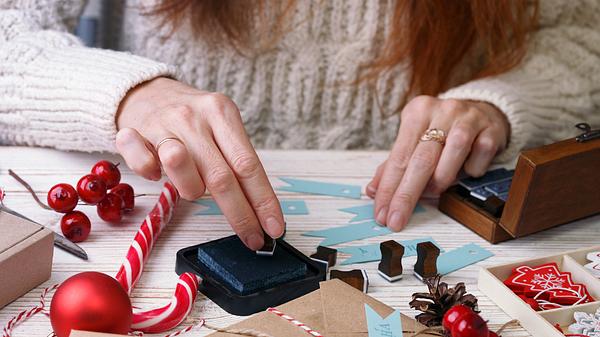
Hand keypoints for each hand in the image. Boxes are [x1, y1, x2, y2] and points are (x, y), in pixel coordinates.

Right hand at [115, 77, 283, 249]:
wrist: (146, 93)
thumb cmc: (192, 120)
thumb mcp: (221, 128)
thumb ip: (236, 162)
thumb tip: (260, 211)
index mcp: (223, 113)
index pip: (248, 165)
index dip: (263, 201)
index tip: (274, 228)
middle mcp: (195, 117)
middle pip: (222, 177)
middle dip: (240, 214)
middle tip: (252, 238)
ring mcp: (163, 124)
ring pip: (183, 172)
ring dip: (191, 190)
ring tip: (191, 184)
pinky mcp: (133, 133)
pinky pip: (144, 165)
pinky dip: (150, 173)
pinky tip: (155, 171)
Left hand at [366, 96, 509, 230]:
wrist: (483, 112)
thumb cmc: (443, 131)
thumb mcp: (415, 140)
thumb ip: (394, 165)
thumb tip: (373, 191)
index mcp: (417, 112)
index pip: (398, 157)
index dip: (388, 189)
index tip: (382, 213)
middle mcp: (441, 111)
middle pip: (421, 159)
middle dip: (406, 195)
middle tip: (397, 219)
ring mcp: (468, 119)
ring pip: (452, 154)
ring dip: (441, 180)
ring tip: (434, 192)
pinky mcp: (491, 129)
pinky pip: (480, 155)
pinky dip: (472, 169)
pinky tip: (467, 171)